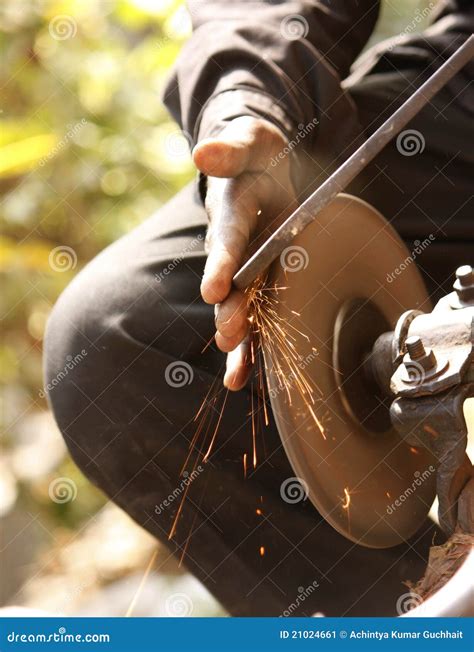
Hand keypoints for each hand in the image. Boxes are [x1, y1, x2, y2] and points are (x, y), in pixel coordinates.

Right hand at [193, 116, 297, 390]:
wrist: (260, 172)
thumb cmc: (259, 155)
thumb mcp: (253, 142)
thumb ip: (232, 148)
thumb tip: (201, 152)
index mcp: (232, 213)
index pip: (227, 239)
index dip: (221, 263)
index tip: (214, 289)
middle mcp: (232, 249)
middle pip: (230, 283)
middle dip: (230, 310)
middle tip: (228, 334)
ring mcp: (244, 271)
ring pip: (238, 310)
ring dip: (238, 340)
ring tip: (237, 371)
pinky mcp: (258, 286)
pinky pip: (254, 321)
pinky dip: (248, 351)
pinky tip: (242, 381)